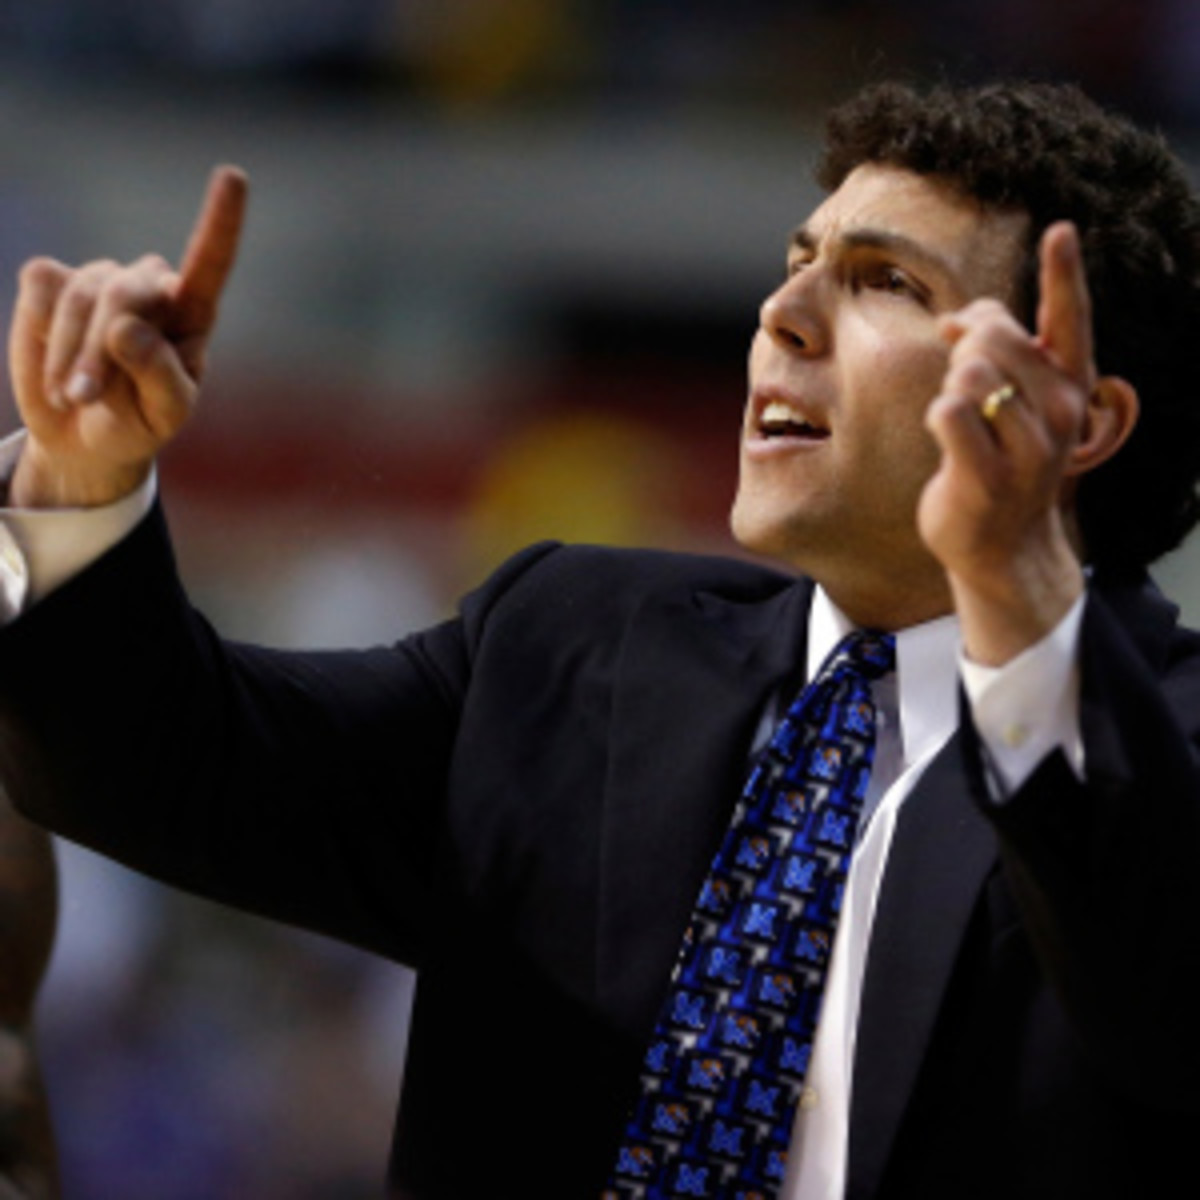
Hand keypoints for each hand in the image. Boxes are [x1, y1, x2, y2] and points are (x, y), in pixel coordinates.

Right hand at [7, 165, 247, 508]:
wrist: (88, 435)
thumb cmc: (140, 422)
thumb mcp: (164, 414)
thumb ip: (158, 374)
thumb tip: (127, 327)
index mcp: (192, 313)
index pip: (211, 261)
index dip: (221, 220)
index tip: (234, 174)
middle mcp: (150, 286)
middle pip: (124, 292)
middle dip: (99, 349)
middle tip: (86, 396)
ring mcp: (100, 278)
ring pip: (80, 297)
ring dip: (70, 355)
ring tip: (76, 397)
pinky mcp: (50, 280)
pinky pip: (41, 290)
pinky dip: (42, 336)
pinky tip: (56, 369)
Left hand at [918, 222, 1134, 663]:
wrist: (1001, 545)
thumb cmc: (1000, 460)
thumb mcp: (1010, 400)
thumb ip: (994, 348)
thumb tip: (959, 316)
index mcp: (1071, 385)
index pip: (1070, 319)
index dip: (1063, 272)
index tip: (1060, 229)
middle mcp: (1061, 411)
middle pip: (994, 337)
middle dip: (964, 346)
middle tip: (962, 377)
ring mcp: (1029, 445)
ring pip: (970, 374)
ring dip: (951, 388)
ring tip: (964, 422)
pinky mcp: (988, 473)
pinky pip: (948, 411)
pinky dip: (938, 416)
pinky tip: (950, 439)